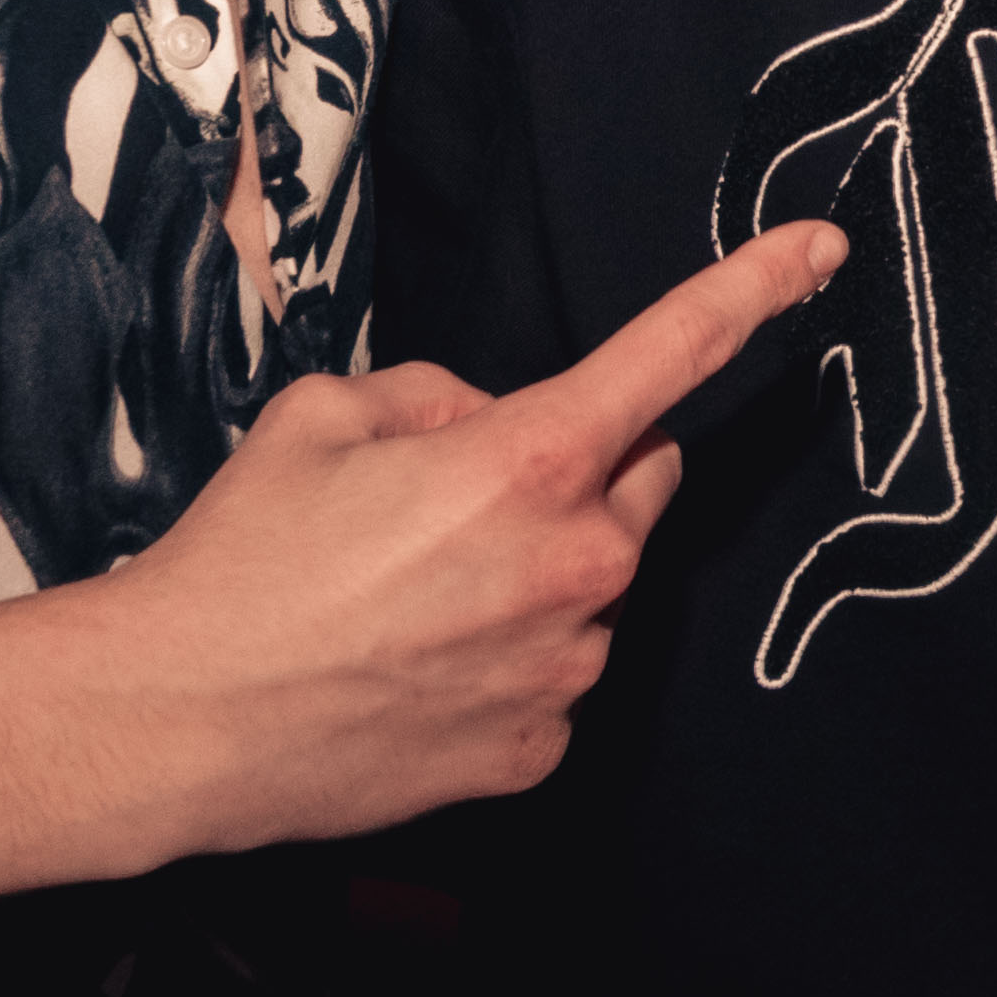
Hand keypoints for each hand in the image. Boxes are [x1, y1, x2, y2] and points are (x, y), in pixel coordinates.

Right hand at [85, 221, 845, 854]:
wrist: (175, 721)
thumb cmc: (241, 559)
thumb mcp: (323, 415)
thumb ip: (437, 395)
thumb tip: (484, 424)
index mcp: (526, 461)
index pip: (670, 354)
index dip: (753, 289)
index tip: (821, 248)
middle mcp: (573, 566)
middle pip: (639, 483)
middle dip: (583, 471)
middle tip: (463, 500)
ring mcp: (564, 667)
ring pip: (594, 589)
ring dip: (537, 576)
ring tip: (410, 601)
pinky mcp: (537, 748)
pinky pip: (554, 677)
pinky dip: (506, 663)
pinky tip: (416, 669)